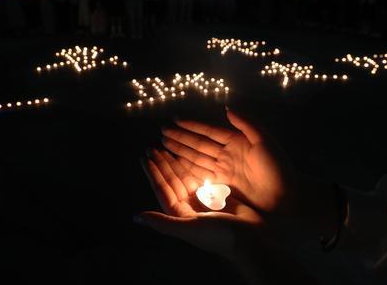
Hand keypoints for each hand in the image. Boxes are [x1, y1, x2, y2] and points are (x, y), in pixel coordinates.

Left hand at [136, 149, 263, 259]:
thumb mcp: (188, 229)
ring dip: (176, 163)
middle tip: (152, 147)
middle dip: (162, 165)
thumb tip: (136, 217)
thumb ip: (162, 223)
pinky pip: (202, 177)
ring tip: (166, 147)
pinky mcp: (217, 197)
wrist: (251, 240)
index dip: (153, 173)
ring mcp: (202, 201)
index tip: (144, 157)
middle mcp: (188, 207)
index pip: (162, 189)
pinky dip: (195, 166)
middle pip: (171, 181)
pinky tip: (189, 155)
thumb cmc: (218, 235)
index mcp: (179, 215)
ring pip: (185, 177)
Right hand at [161, 108, 338, 235]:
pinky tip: (175, 164)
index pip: (209, 131)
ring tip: (163, 145)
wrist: (288, 197)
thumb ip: (246, 123)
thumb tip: (227, 106)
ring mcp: (224, 170)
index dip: (192, 125)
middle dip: (180, 138)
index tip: (175, 119)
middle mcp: (227, 154)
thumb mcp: (265, 141)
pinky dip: (187, 169)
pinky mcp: (223, 185)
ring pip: (196, 158)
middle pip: (199, 144)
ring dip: (180, 152)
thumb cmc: (279, 167)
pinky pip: (202, 175)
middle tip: (162, 131)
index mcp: (237, 141)